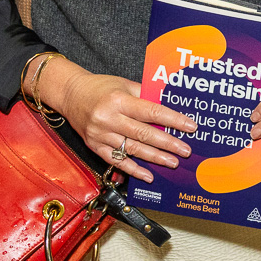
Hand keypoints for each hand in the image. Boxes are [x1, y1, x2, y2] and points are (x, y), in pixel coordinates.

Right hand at [35, 55, 197, 183]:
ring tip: (173, 162)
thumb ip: (146, 95)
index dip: (173, 120)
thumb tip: (172, 107)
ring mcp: (100, 135)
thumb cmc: (100, 88)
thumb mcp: (124, 85)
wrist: (70, 95)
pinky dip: (133, 169)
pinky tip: (148, 175)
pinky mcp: (95, 147)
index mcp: (118, 100)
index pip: (151, 112)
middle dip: (168, 143)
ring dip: (155, 158)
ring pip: (132, 149)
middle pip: (143, 134)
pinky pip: (117, 161)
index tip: (190, 127)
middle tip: (185, 150)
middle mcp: (108, 119)